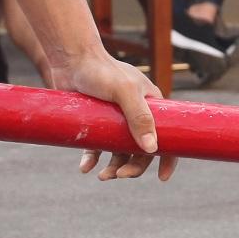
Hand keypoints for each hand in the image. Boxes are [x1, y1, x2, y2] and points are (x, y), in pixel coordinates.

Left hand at [65, 54, 169, 181]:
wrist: (70, 60)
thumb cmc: (102, 71)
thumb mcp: (125, 92)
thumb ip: (139, 118)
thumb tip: (152, 149)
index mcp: (151, 106)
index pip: (167, 135)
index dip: (168, 157)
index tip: (162, 178)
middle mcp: (136, 114)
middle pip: (141, 150)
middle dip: (133, 166)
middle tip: (119, 175)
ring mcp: (115, 120)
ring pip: (119, 152)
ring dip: (114, 167)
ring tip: (102, 176)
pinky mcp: (96, 123)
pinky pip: (97, 147)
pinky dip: (93, 159)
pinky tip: (85, 167)